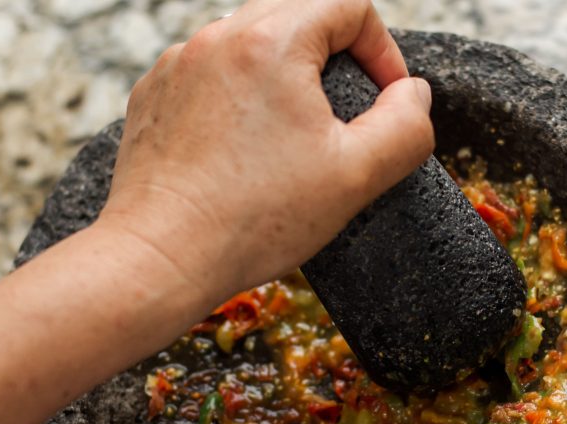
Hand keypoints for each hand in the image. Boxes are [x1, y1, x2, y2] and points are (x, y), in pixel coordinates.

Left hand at [99, 0, 434, 304]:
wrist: (161, 256)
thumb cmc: (254, 219)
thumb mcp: (357, 175)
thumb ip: (406, 126)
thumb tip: (413, 94)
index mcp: (271, 41)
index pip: (350, 6)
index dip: (383, 51)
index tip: (386, 102)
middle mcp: (217, 38)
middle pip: (299, 16)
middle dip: (335, 62)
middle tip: (345, 122)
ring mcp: (178, 64)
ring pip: (251, 45)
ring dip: (285, 79)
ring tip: (292, 142)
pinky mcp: (154, 95)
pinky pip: (210, 75)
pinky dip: (238, 100)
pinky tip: (243, 155)